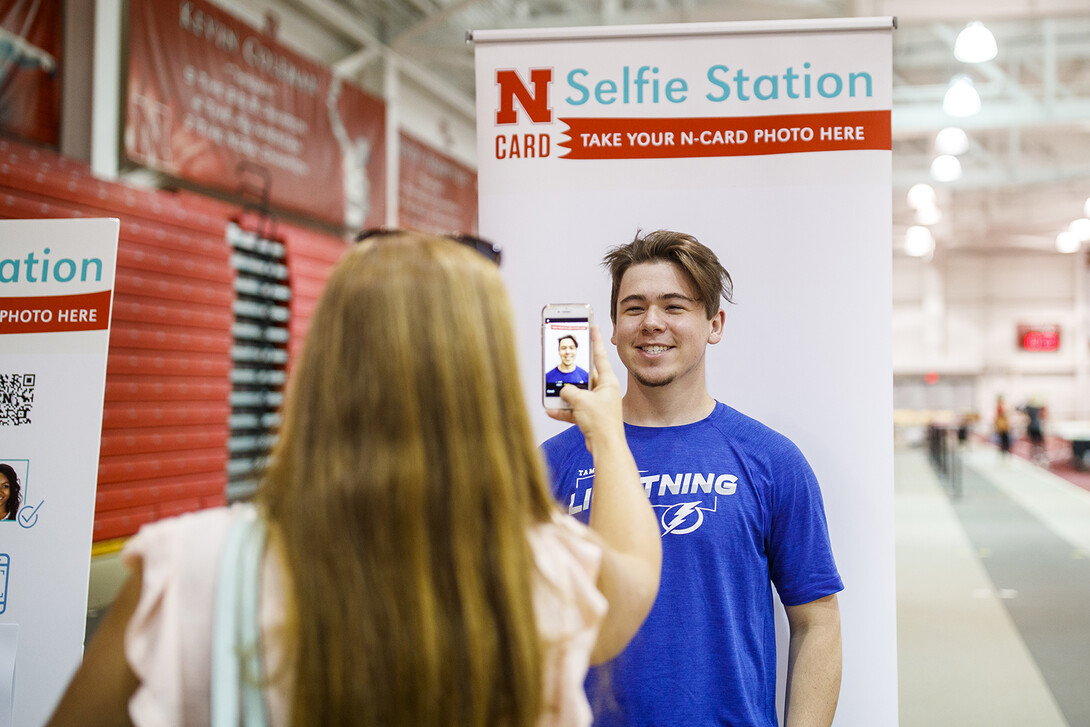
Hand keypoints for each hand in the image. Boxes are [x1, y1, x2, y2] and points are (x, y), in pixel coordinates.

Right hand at [547, 325, 624, 455]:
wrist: (605, 447)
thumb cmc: (602, 423)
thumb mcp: (581, 401)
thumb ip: (569, 391)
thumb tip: (563, 390)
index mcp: (607, 382)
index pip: (599, 355)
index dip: (595, 340)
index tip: (593, 326)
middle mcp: (603, 390)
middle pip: (584, 375)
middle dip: (571, 372)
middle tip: (561, 360)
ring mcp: (597, 403)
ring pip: (577, 393)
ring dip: (564, 394)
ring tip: (551, 389)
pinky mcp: (590, 416)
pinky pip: (573, 409)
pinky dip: (563, 410)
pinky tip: (551, 409)